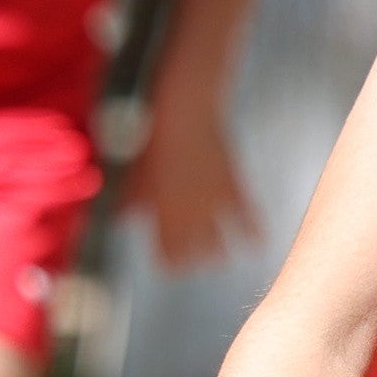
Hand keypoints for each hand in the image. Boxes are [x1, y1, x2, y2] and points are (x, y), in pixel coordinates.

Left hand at [125, 104, 255, 271]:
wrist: (185, 114)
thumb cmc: (153, 142)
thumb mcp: (134, 174)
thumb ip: (131, 201)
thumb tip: (121, 218)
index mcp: (163, 217)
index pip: (169, 259)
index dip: (168, 261)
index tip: (166, 258)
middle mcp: (190, 219)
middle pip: (195, 259)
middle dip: (193, 259)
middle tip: (189, 253)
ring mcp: (215, 207)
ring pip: (221, 250)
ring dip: (219, 252)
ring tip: (218, 251)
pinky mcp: (236, 192)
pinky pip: (250, 223)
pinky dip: (254, 235)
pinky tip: (255, 242)